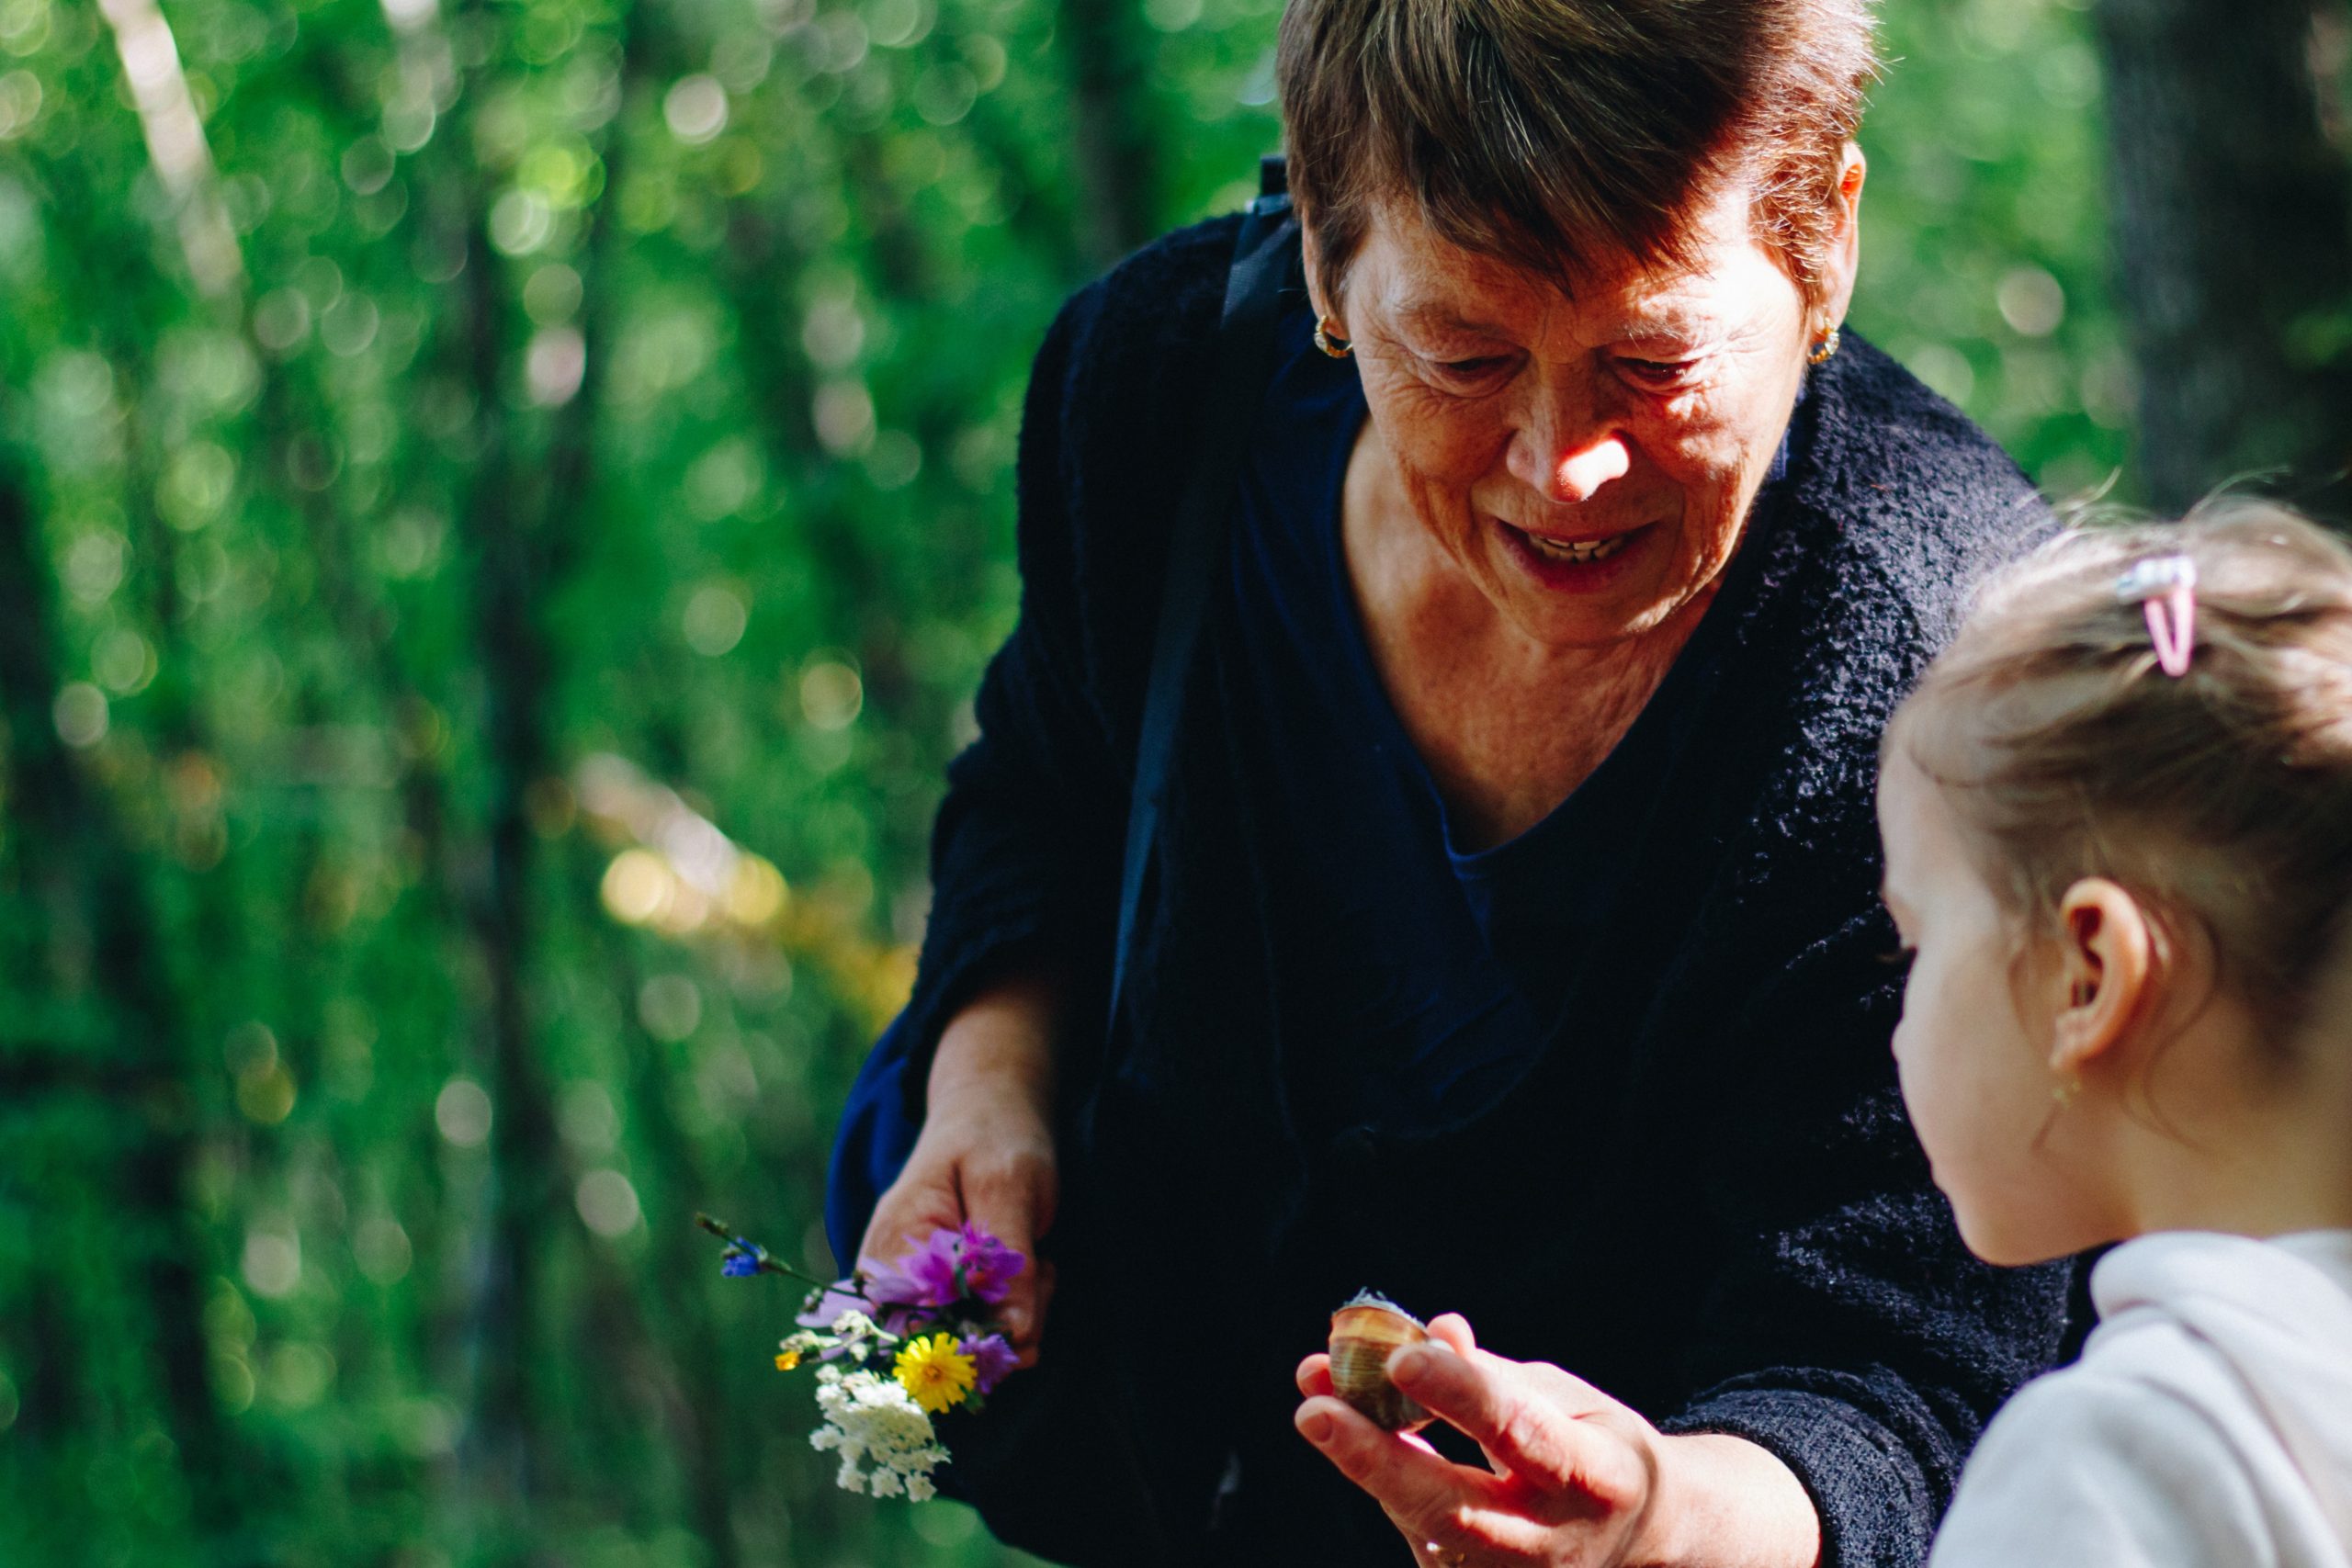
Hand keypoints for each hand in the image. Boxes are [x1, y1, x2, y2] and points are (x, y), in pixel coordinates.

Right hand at [858, 974, 1059, 1360]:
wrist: (986, 1111)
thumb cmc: (993, 1137)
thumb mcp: (1009, 1186)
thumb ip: (1010, 1261)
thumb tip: (1015, 1335)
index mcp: (892, 1250)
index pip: (923, 1336)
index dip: (981, 1342)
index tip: (1029, 1317)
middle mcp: (888, 1282)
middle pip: (947, 1347)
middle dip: (1009, 1326)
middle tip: (1042, 1272)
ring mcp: (911, 1292)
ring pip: (969, 1344)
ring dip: (1019, 1316)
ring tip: (1037, 1263)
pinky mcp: (937, 1297)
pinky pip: (976, 1329)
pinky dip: (1014, 1311)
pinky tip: (1027, 1273)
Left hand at [1294, 1316, 1819, 1567]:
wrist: (1641, 1538)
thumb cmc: (1593, 1444)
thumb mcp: (1565, 1396)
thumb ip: (1493, 1374)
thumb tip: (1432, 1333)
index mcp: (1597, 1477)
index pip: (1520, 1434)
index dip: (1461, 1394)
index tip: (1402, 1356)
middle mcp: (1555, 1543)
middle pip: (1455, 1510)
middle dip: (1379, 1458)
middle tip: (1315, 1408)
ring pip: (1423, 1528)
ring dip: (1365, 1462)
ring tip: (1319, 1400)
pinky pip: (1419, 1535)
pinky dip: (1381, 1480)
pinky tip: (1349, 1431)